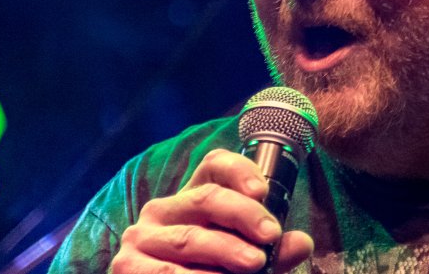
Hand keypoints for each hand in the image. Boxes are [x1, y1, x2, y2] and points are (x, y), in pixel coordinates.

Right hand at [111, 149, 313, 272]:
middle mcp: (162, 210)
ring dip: (225, 252)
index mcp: (193, 198)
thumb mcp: (242, 260)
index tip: (264, 190)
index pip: (214, 164)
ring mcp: (141, 239)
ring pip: (189, 239)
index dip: (240, 170)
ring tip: (254, 265)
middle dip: (243, 215)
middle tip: (271, 236)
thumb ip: (272, 252)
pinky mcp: (125, 268)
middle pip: (207, 198)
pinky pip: (165, 273)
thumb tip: (302, 242)